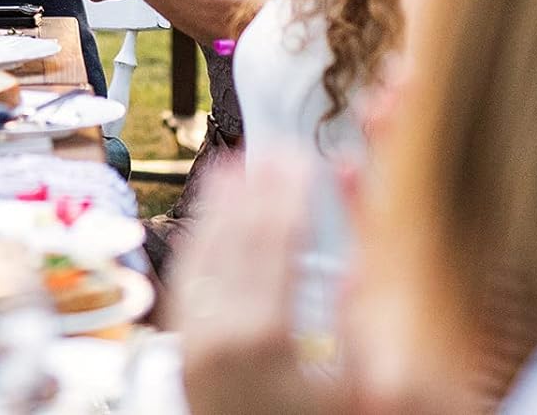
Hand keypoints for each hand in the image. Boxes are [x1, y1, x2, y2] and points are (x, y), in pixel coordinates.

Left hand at [175, 154, 328, 414]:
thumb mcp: (354, 388)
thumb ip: (354, 325)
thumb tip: (357, 262)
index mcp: (265, 337)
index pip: (275, 246)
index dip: (288, 196)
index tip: (301, 159)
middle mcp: (218, 329)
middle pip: (238, 239)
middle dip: (258, 189)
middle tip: (275, 148)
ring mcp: (191, 334)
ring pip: (203, 249)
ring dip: (220, 202)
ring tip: (235, 160)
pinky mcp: (179, 343)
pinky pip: (185, 275)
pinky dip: (197, 235)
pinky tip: (209, 210)